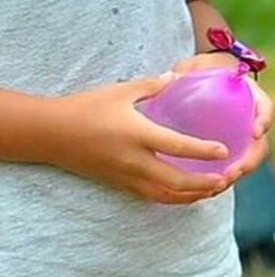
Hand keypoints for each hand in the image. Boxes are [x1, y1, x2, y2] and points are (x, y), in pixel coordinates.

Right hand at [50, 76, 240, 201]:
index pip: (179, 147)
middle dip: (206, 183)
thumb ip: (149, 86)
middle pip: (179, 181)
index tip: (223, 150)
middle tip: (224, 178)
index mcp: (137, 134)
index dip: (204, 150)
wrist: (52, 132)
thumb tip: (174, 78)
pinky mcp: (119, 184)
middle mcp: (135, 160)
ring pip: (168, 195)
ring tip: (209, 191)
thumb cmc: (83, 108)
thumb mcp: (117, 91)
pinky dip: (171, 198)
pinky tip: (180, 193)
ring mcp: (127, 176)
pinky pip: (151, 198)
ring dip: (193, 196)